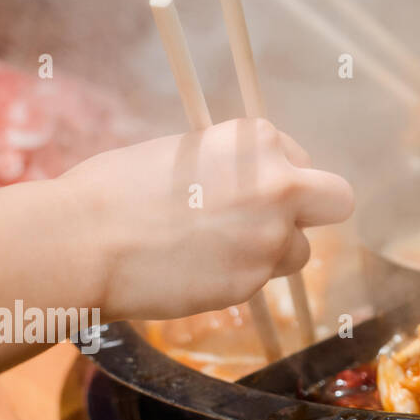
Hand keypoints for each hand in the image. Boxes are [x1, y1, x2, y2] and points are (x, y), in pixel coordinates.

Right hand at [59, 119, 352, 321]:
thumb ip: (231, 166)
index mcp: (256, 140)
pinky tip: (199, 270)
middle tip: (274, 220)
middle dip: (312, 209)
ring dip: (271, 252)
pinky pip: (263, 279)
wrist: (83, 241)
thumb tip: (248, 182)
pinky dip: (240, 277)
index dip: (275, 175)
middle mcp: (277, 183)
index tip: (245, 188)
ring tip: (218, 251)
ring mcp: (270, 234)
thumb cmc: (116, 190)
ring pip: (300, 249)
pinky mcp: (254, 278)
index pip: (297, 157)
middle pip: (336, 199)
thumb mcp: (183, 153)